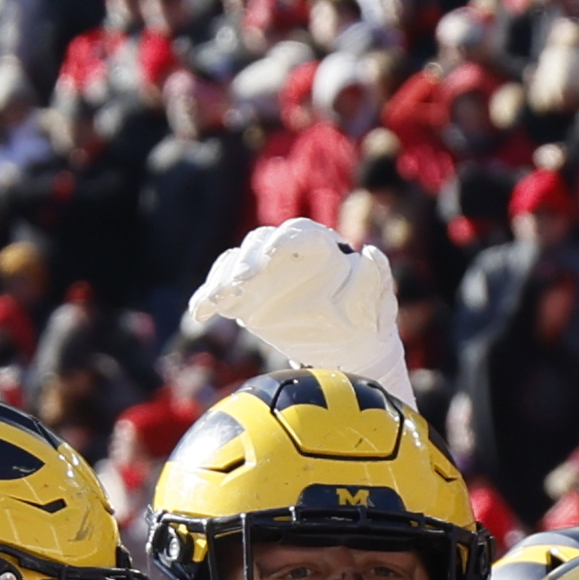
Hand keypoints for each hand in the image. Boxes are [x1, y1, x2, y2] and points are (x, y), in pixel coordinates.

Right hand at [181, 220, 416, 402]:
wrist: (346, 347)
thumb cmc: (366, 321)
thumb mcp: (379, 304)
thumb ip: (378, 279)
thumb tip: (370, 254)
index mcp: (321, 247)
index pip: (297, 232)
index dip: (283, 238)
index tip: (271, 253)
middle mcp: (287, 255)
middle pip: (259, 244)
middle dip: (247, 260)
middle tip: (240, 283)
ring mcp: (264, 275)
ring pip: (235, 264)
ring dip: (223, 278)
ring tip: (215, 300)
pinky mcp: (247, 299)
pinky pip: (222, 292)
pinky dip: (208, 299)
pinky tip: (199, 313)